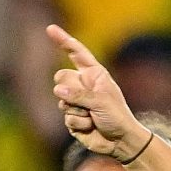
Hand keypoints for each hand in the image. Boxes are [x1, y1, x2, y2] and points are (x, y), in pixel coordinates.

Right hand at [46, 25, 151, 160]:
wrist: (121, 141)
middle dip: (71, 89)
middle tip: (88, 102)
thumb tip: (57, 91)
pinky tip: (90, 127)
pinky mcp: (72, 117)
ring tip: (93, 117)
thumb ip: (78, 94)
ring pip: (61, 99)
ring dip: (78, 110)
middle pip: (61, 77)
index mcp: (94, 74)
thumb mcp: (101, 101)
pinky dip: (79, 123)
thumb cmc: (117, 117)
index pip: (77, 53)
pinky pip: (67, 116)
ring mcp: (76, 101)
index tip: (50, 29)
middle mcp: (83, 85)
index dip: (63, 41)